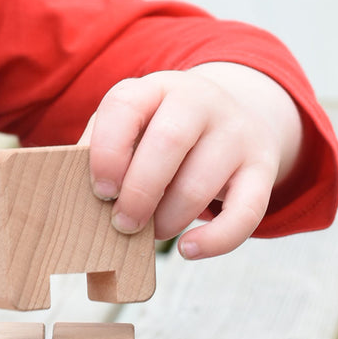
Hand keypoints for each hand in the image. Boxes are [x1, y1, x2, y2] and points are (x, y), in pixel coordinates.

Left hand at [85, 63, 303, 258]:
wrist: (236, 118)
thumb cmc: (162, 136)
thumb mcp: (133, 129)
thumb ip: (103, 154)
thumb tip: (75, 202)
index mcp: (155, 88)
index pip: (125, 106)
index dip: (107, 152)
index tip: (100, 192)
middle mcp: (199, 100)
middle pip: (168, 142)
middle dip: (139, 193)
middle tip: (122, 224)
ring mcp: (236, 131)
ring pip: (201, 182)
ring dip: (169, 219)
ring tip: (153, 232)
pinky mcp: (262, 167)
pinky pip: (246, 210)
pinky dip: (216, 240)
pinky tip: (188, 249)